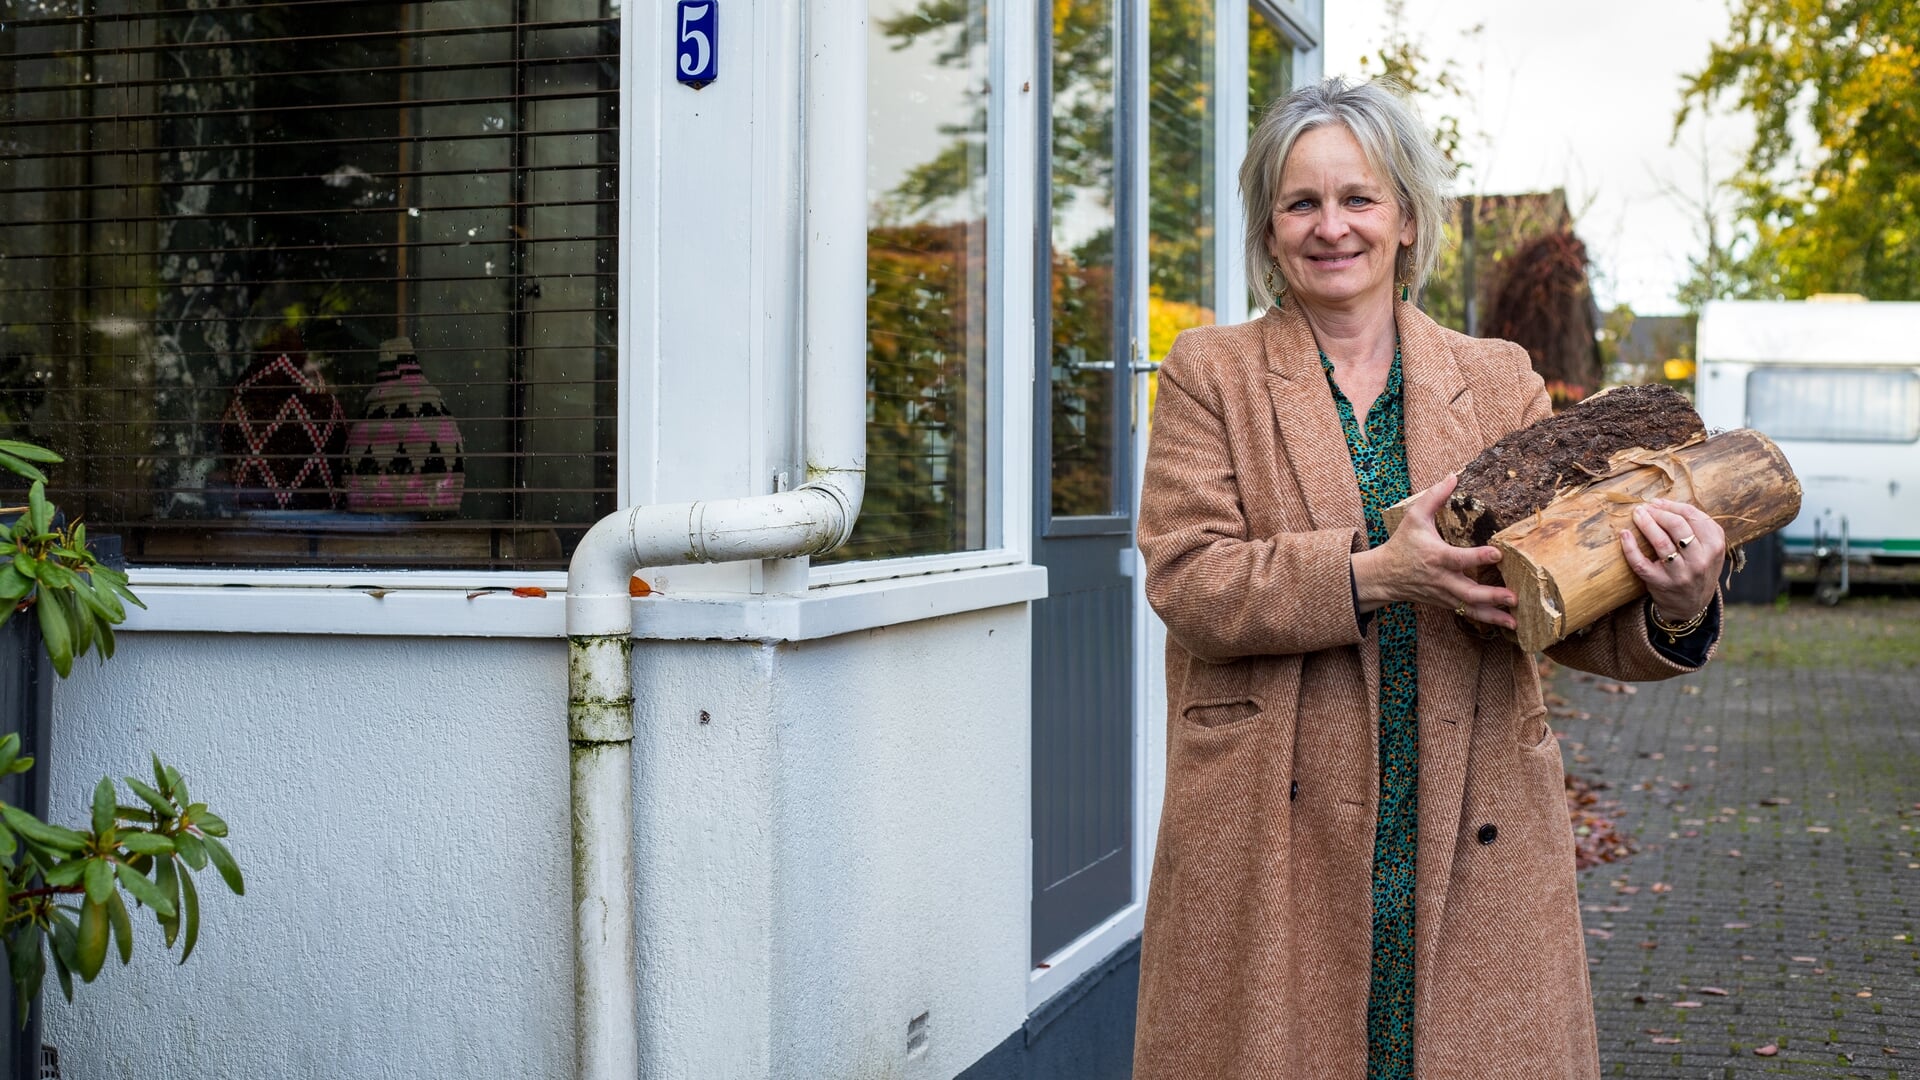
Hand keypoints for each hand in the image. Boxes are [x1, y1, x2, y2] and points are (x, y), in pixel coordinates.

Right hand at [1352, 473, 1517, 628]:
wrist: (1384, 576)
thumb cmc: (1402, 544)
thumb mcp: (1414, 517)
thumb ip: (1434, 496)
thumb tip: (1453, 476)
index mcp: (1436, 557)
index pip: (1459, 559)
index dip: (1478, 557)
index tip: (1498, 554)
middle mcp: (1442, 579)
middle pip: (1469, 593)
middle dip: (1492, 597)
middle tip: (1514, 597)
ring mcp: (1444, 594)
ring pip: (1470, 609)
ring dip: (1493, 616)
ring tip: (1514, 622)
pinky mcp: (1446, 603)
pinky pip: (1467, 614)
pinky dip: (1486, 619)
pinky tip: (1505, 624)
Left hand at [1619, 498, 1725, 620]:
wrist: (1691, 605)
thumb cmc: (1697, 569)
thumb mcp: (1709, 549)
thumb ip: (1697, 527)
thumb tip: (1663, 503)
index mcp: (1714, 546)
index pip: (1693, 516)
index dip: (1672, 505)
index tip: (1658, 502)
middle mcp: (1700, 560)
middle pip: (1677, 526)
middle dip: (1658, 512)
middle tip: (1645, 508)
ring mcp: (1680, 573)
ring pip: (1660, 542)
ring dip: (1645, 524)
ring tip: (1637, 514)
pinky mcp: (1660, 583)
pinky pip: (1641, 563)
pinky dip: (1630, 547)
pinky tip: (1624, 534)